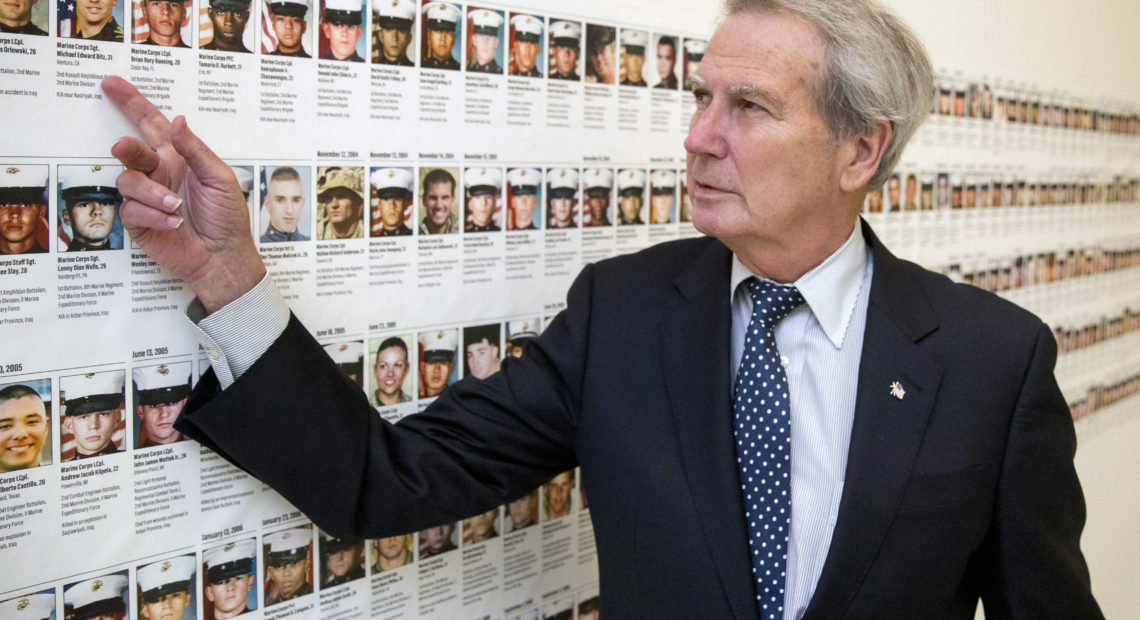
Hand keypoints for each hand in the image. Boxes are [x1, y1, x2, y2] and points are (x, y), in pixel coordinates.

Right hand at [101, 76, 264, 313]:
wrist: (223, 256)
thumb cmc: (227, 217)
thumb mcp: (220, 178)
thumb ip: (195, 150)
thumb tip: (178, 120)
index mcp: (178, 157)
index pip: (150, 123)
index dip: (131, 102)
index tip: (110, 83)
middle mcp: (159, 172)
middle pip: (130, 150)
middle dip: (127, 148)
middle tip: (124, 148)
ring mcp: (146, 197)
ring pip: (128, 181)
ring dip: (151, 193)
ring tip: (176, 206)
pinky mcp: (138, 221)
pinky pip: (131, 209)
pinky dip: (153, 215)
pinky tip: (173, 223)